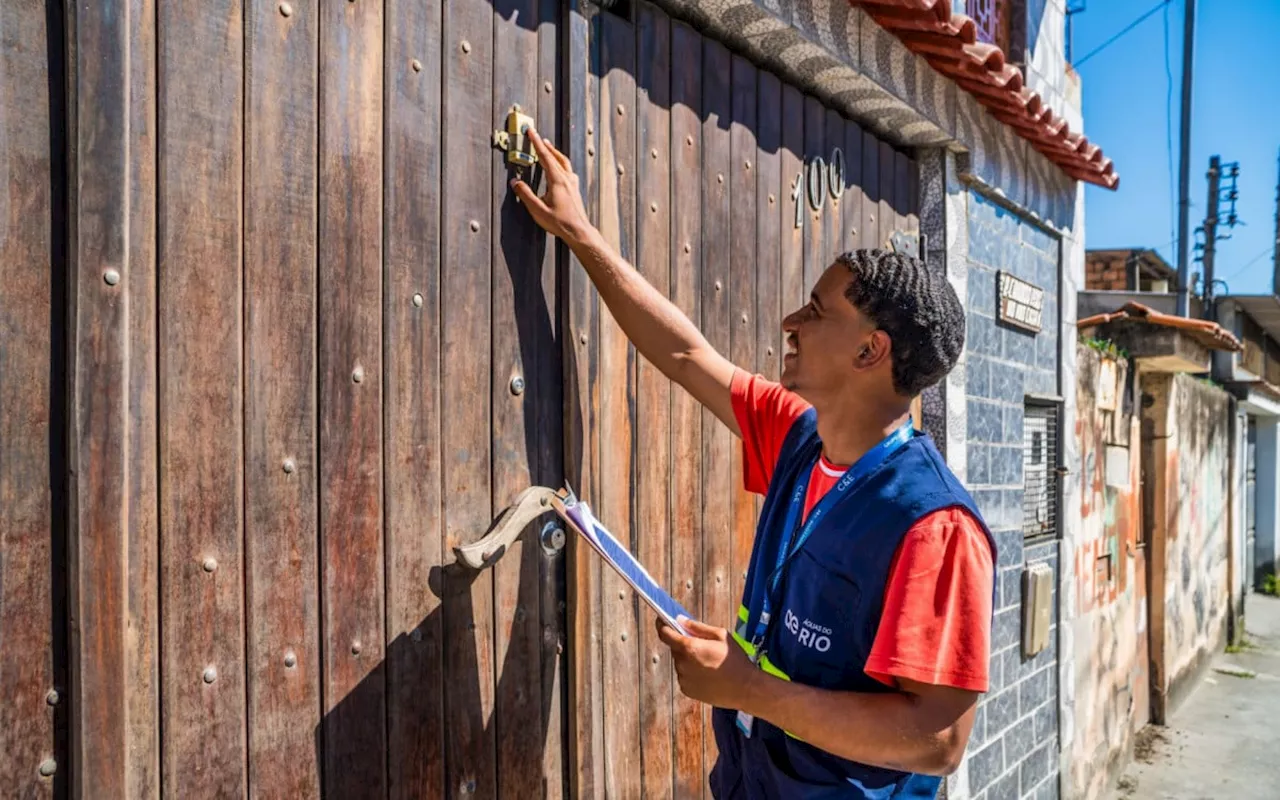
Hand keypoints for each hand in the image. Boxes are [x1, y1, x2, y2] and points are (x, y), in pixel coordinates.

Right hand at [511, 127, 596, 248]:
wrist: (578, 231)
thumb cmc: (559, 223)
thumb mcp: (537, 210)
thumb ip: (525, 195)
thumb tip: (515, 182)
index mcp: (557, 180)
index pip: (545, 156)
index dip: (536, 143)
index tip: (531, 132)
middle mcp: (566, 179)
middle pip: (555, 156)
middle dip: (544, 144)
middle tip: (537, 135)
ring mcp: (572, 183)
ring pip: (564, 161)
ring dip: (554, 152)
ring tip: (548, 146)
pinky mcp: (575, 189)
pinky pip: (568, 169)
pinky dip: (561, 162)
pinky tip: (560, 166)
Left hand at [656, 616, 760, 710]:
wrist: (745, 689)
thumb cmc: (735, 660)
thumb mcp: (721, 635)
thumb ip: (698, 627)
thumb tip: (680, 620)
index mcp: (689, 647)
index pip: (665, 633)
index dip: (661, 624)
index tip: (661, 620)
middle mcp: (682, 664)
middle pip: (674, 648)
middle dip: (683, 643)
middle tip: (700, 644)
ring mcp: (684, 679)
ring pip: (680, 662)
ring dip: (688, 659)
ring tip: (708, 661)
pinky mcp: (687, 690)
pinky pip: (684, 676)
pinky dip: (691, 672)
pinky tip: (707, 673)